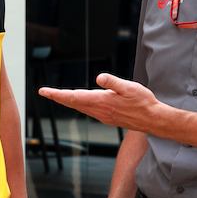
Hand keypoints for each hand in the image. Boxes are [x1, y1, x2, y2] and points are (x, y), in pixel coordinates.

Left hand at [39, 74, 161, 131]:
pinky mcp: (107, 118)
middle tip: (44, 92)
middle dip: (57, 97)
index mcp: (102, 101)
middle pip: (73, 103)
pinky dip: (78, 105)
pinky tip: (78, 102)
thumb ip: (114, 82)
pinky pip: (88, 111)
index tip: (44, 91)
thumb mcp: (130, 87)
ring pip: (79, 108)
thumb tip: (99, 77)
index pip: (74, 97)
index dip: (57, 94)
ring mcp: (102, 116)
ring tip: (56, 96)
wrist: (152, 120)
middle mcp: (99, 110)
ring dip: (67, 101)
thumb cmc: (144, 102)